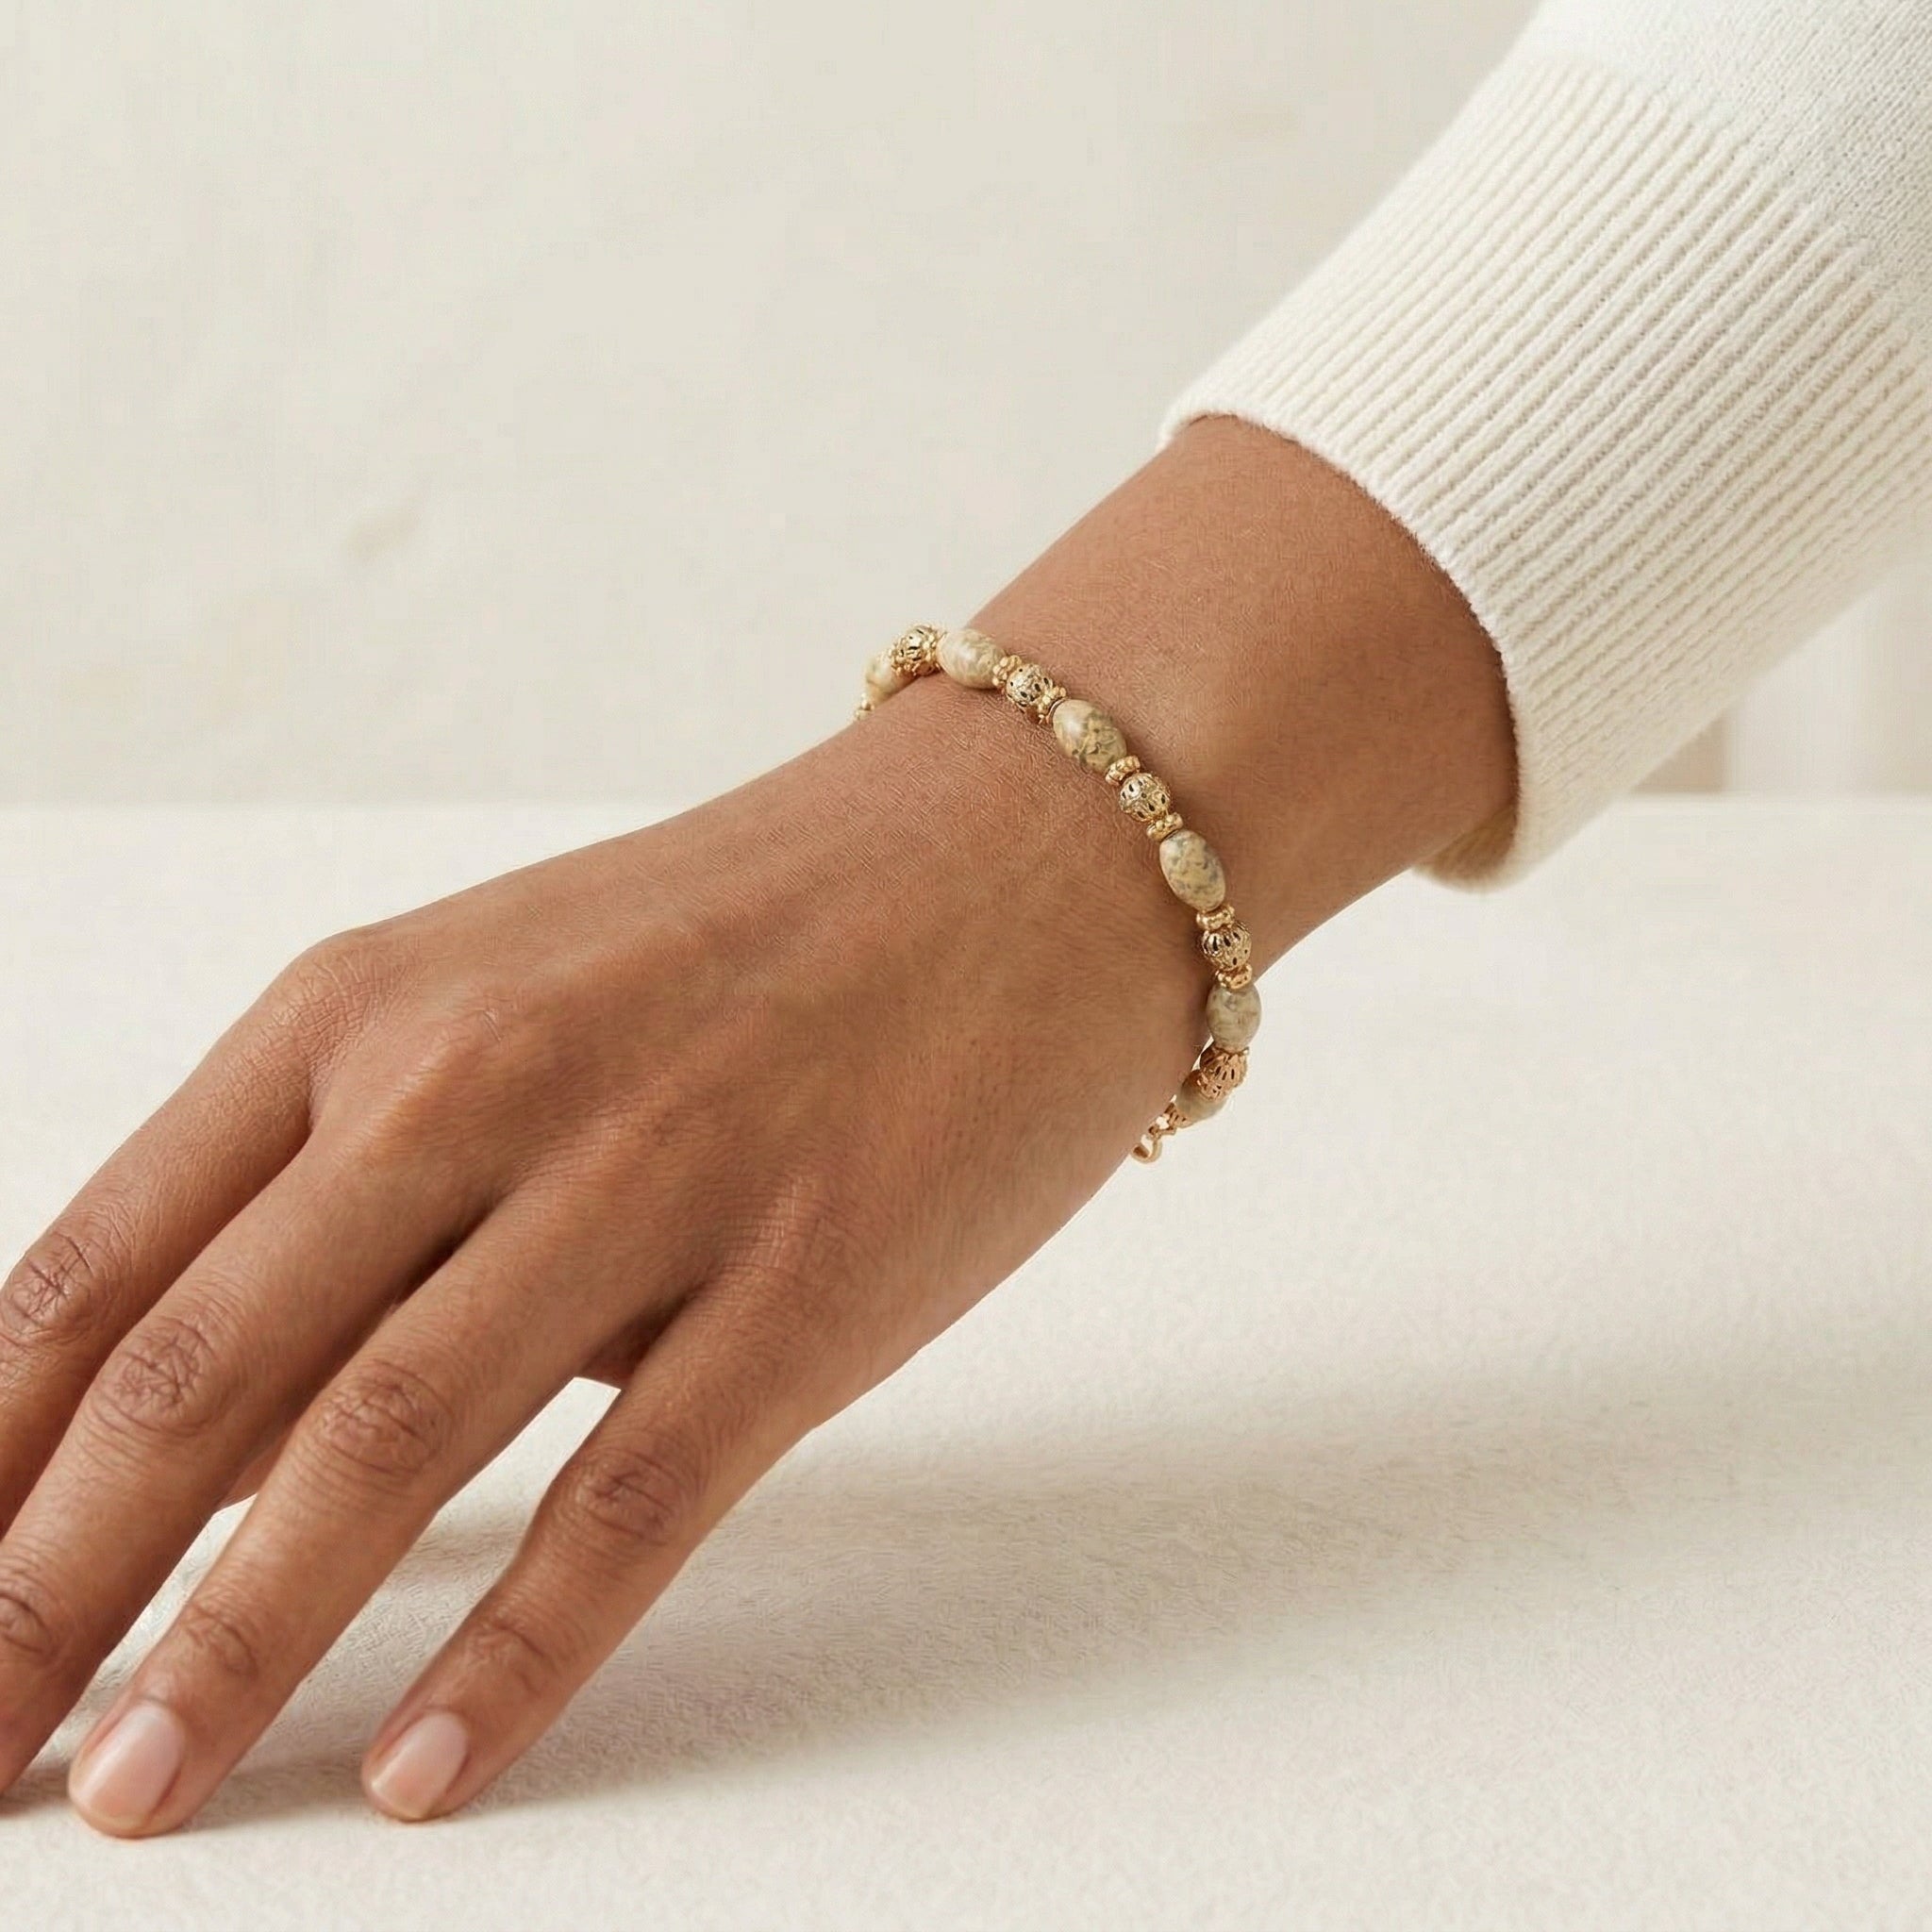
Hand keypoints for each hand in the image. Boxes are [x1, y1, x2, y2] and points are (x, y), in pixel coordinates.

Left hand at [0, 672, 1203, 1834]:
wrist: (1020, 850)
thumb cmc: (754, 933)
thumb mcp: (506, 1001)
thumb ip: (349, 1191)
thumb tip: (206, 1431)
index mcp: (367, 1008)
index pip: (97, 1266)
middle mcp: (475, 1080)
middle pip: (200, 1372)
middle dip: (48, 1589)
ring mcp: (648, 1178)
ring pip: (382, 1445)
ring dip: (233, 1643)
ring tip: (136, 1793)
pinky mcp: (806, 1281)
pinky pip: (628, 1501)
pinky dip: (510, 1655)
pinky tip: (423, 1768)